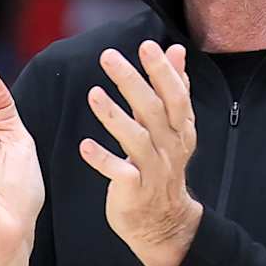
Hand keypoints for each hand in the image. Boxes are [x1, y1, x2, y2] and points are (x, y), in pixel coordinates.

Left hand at [79, 41, 200, 265]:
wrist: (162, 220)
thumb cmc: (162, 165)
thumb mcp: (173, 126)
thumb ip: (174, 88)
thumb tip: (177, 50)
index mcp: (180, 128)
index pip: (175, 95)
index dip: (163, 71)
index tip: (147, 45)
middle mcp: (170, 147)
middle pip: (153, 111)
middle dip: (132, 82)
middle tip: (108, 56)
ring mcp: (154, 170)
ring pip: (136, 140)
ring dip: (114, 116)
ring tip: (93, 94)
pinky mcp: (135, 191)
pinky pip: (120, 173)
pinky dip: (103, 160)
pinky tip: (85, 146)